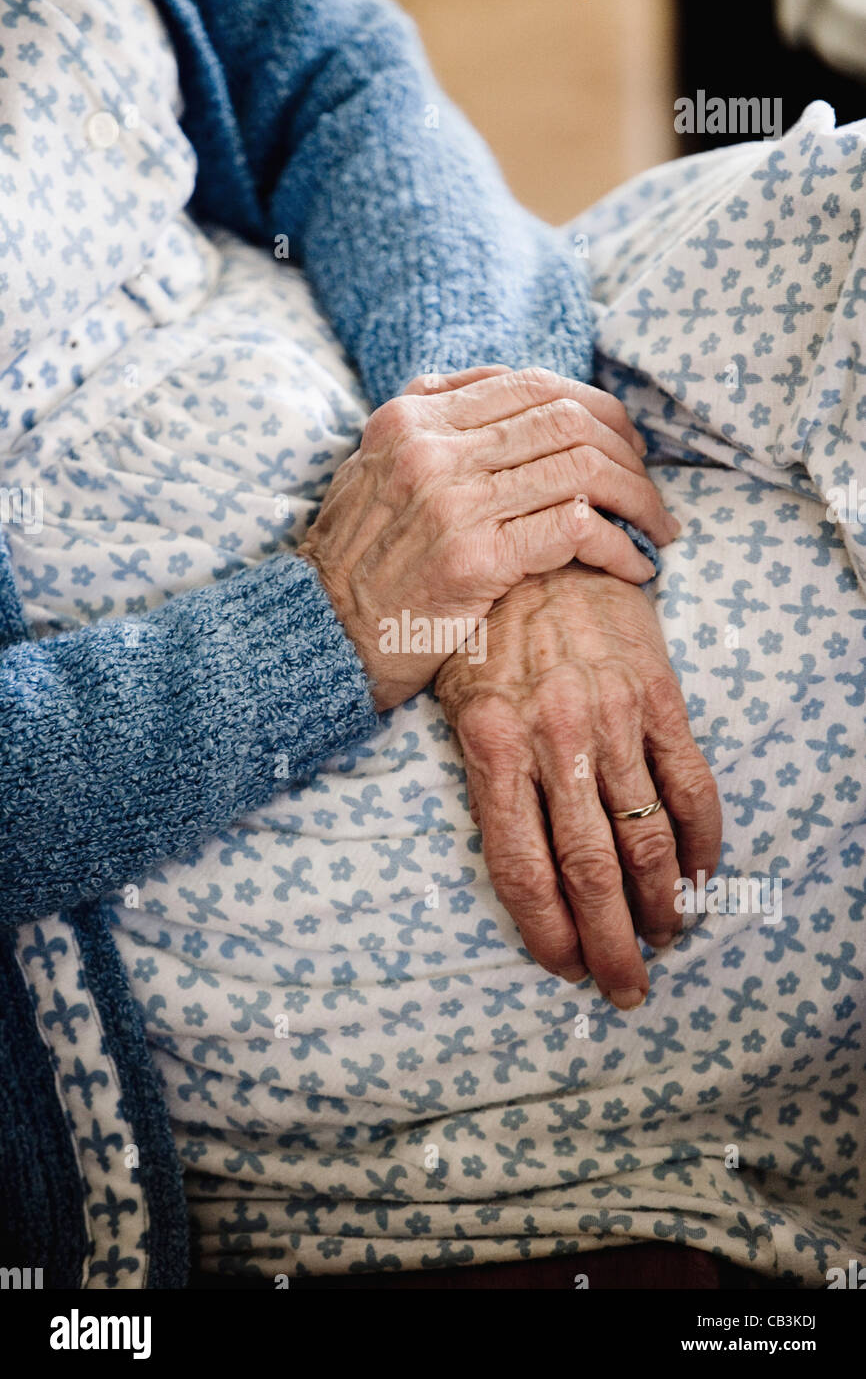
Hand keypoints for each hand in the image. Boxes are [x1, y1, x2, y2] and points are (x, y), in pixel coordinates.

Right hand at [300, 365, 679, 708]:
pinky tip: (633, 568)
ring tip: (656, 531)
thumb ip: (429, 426)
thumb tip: (501, 390)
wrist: (318, 636)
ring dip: (636, 500)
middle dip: (629, 454)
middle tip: (651, 493)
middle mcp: (432, 448)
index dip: (597, 408)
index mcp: (411, 417)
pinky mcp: (474, 558)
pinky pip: (575, 529)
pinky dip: (618, 546)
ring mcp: (452, 501)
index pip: (531, 384)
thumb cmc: (357, 564)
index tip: (626, 444)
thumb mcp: (373, 470)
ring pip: (580, 468)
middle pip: (567, 419)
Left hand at [435, 564, 721, 1006]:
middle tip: (627, 988)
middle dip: (611, 941)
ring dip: (661, 902)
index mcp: (490, 745)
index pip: (521, 866)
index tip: (566, 970)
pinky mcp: (656, 694)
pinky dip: (701, 839)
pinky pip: (688, 783)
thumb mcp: (455, 699)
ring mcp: (609, 717)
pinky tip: (700, 874)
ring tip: (665, 938)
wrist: (539, 540)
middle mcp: (552, 739)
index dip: (548, 930)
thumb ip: (484, 778)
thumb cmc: (485, 628)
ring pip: (645, 837)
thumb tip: (521, 868)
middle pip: (587, 868)